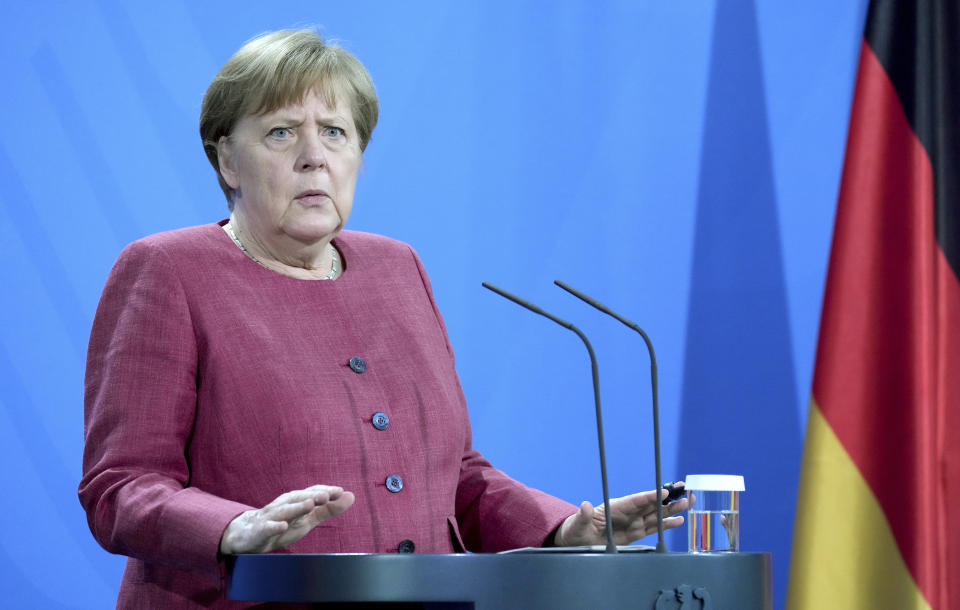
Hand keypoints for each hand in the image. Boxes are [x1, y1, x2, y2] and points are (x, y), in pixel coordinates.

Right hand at [219, 485, 354, 553]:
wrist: (248, 535)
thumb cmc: (283, 524)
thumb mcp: (308, 518)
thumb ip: (328, 508)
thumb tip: (351, 496)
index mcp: (296, 501)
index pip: (311, 492)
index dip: (325, 491)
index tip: (340, 491)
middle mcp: (284, 505)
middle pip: (299, 498)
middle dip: (313, 496)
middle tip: (327, 495)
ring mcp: (270, 517)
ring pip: (284, 510)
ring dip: (297, 506)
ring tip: (309, 504)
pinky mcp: (259, 531)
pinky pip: (266, 528)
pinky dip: (274, 526)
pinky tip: (283, 526)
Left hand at [553, 488, 688, 546]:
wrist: (578, 542)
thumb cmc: (576, 531)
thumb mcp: (576, 525)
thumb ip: (582, 516)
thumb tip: (583, 505)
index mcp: (615, 507)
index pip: (635, 501)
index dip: (649, 497)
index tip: (664, 492)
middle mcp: (627, 513)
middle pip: (651, 503)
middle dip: (668, 498)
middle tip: (686, 490)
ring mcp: (632, 522)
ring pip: (656, 514)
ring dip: (672, 509)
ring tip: (689, 502)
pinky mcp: (635, 533)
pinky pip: (653, 528)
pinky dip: (666, 524)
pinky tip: (680, 521)